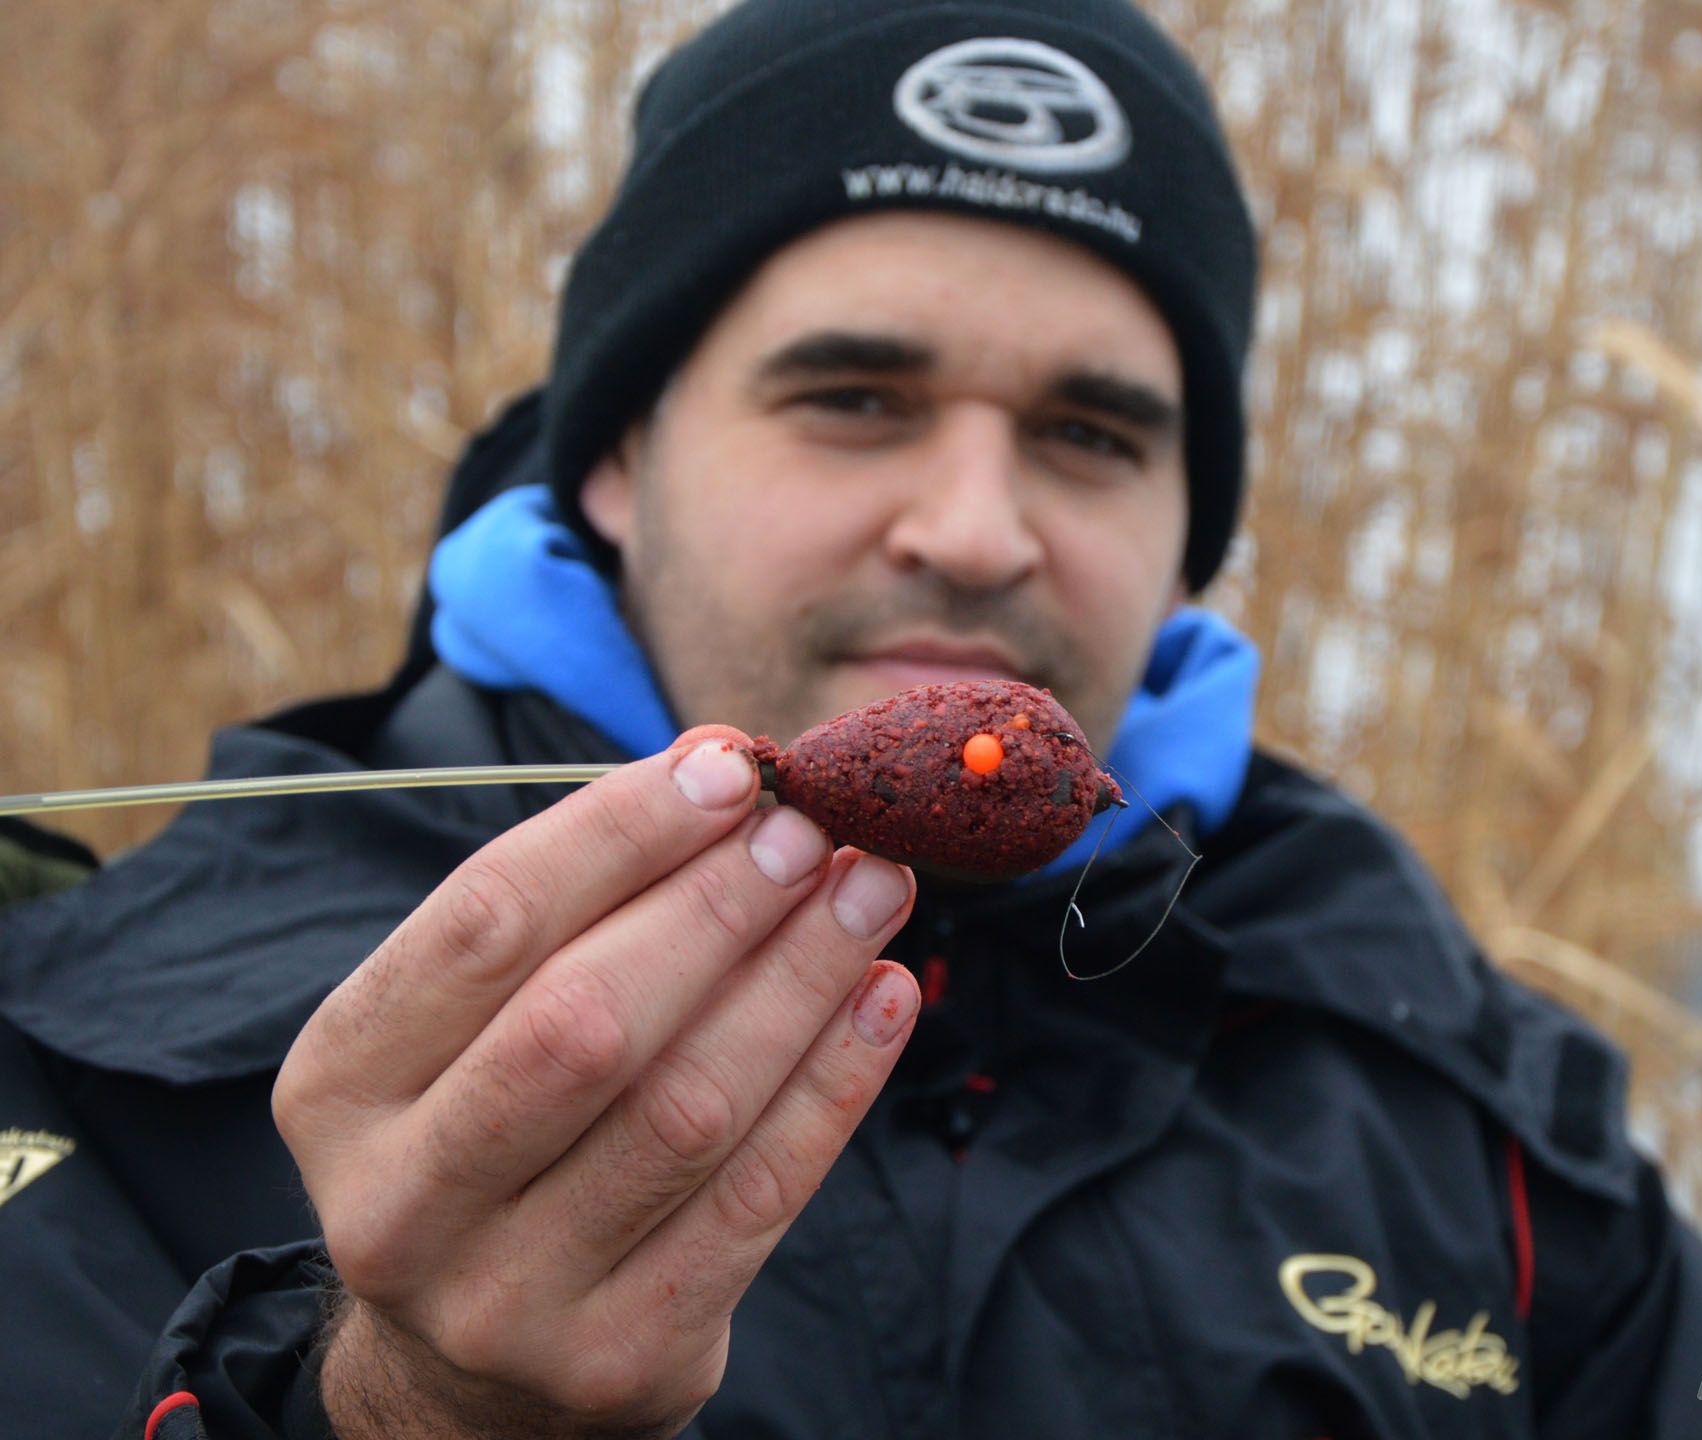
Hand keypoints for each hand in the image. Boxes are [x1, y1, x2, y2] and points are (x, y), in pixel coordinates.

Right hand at [272, 726, 919, 1438]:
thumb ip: (577, 911)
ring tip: (872, 892)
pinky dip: (835, 1083)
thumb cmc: (492, 1134)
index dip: (618, 833)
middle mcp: (402, 1201)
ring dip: (800, 980)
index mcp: (342, 1083)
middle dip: (719, 907)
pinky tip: (883, 997)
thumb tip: (725, 769)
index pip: (486, 923)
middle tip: (813, 831)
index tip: (727, 765)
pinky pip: (756, 1197)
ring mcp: (509, 1298)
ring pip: (685, 1111)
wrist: (471, 1373)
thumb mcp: (476, 1028)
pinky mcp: (623, 1357)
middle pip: (584, 1023)